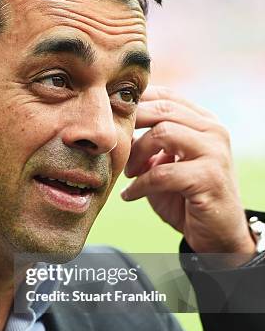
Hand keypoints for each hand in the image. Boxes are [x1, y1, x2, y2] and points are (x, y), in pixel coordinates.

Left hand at [121, 86, 255, 263]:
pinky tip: (130, 195)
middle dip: (132, 126)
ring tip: (129, 172)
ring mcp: (215, 152)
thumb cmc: (185, 197)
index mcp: (204, 122)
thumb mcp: (164, 163)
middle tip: (117, 147)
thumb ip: (148, 142)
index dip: (136, 104)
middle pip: (163, 109)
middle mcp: (213, 131)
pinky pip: (163, 173)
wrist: (216, 234)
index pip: (166, 96)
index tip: (114, 121)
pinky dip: (140, 184)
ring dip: (137, 154)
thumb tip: (116, 125)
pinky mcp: (209, 177)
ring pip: (163, 133)